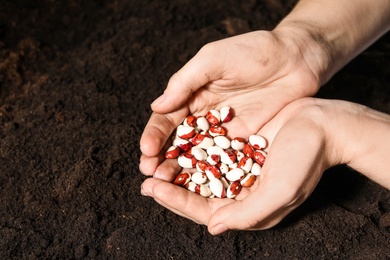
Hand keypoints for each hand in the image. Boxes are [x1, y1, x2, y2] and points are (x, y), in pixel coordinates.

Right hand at [140, 30, 323, 180]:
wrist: (295, 59)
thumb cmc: (252, 52)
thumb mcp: (213, 59)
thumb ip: (185, 82)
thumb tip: (156, 106)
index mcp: (192, 95)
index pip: (167, 119)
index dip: (155, 135)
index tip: (146, 151)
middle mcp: (204, 116)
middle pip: (179, 142)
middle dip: (163, 159)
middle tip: (151, 176)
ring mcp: (224, 131)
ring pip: (199, 155)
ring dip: (183, 171)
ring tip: (167, 185)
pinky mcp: (244, 141)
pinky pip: (225, 160)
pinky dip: (212, 173)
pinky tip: (201, 187)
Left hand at [141, 98, 389, 234]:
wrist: (322, 125)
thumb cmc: (305, 160)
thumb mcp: (279, 192)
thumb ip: (248, 214)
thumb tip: (213, 227)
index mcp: (249, 207)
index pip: (205, 210)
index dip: (177, 202)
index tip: (152, 190)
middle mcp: (241, 190)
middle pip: (198, 193)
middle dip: (171, 188)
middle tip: (145, 180)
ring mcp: (238, 167)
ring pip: (200, 172)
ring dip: (177, 169)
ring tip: (153, 163)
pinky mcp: (239, 146)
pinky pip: (209, 151)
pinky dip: (191, 150)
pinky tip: (174, 144)